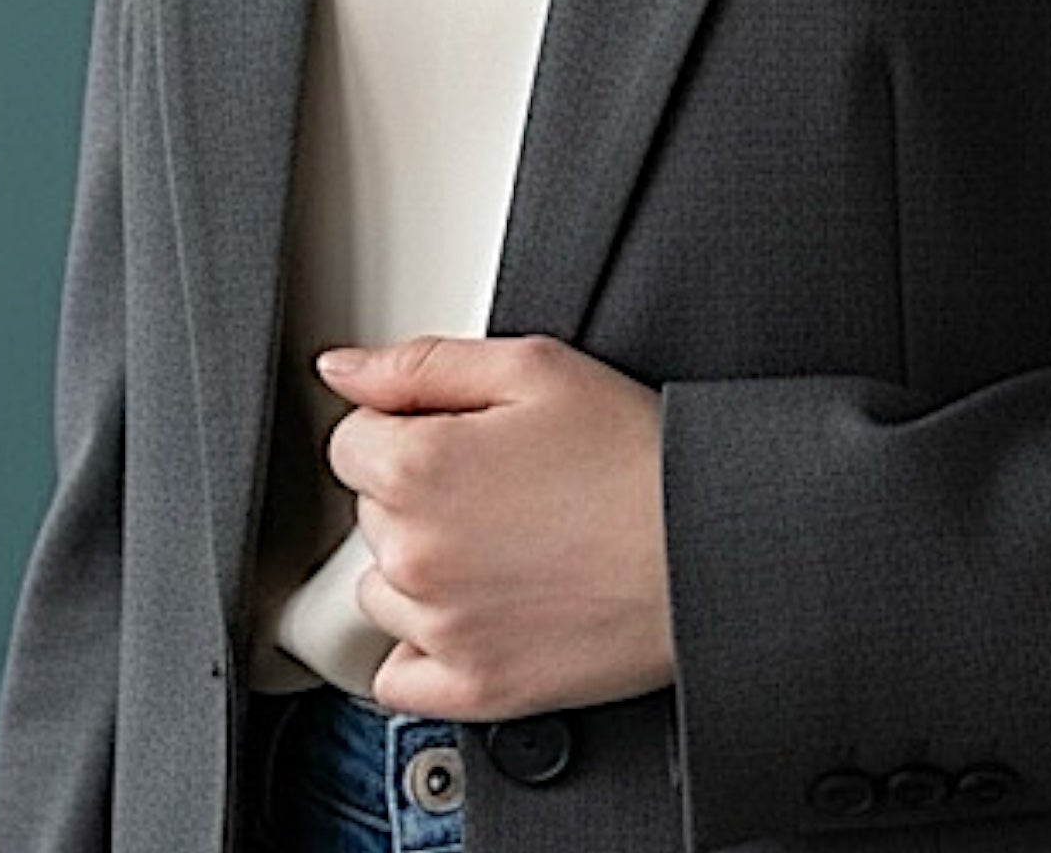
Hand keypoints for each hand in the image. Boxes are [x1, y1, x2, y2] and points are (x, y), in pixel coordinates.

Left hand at [314, 332, 673, 721]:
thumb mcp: (534, 367)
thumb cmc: (635, 451)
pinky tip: (482, 609)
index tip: (461, 433)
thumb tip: (340, 369)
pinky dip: (426, 648)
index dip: (406, 426)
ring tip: (507, 541)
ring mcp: (441, 629)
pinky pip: (399, 677)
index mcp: (419, 468)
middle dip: (419, 491)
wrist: (710, 542)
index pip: (350, 441)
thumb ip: (419, 363)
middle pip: (369, 512)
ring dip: (422, 566)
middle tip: (503, 480)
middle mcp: (415, 554)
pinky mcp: (475, 687)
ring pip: (382, 589)